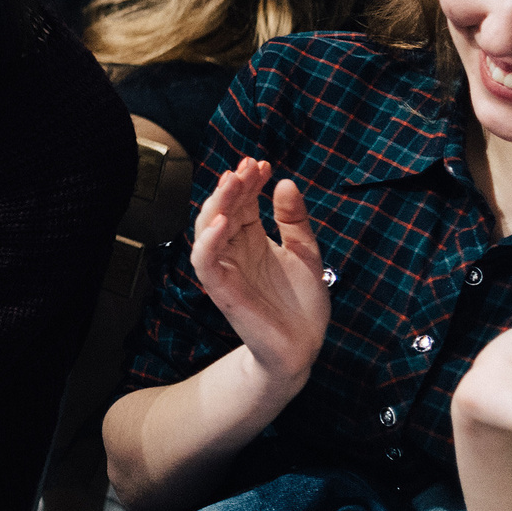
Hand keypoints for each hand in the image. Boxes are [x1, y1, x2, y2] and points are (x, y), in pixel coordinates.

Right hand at [190, 158, 330, 389]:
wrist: (303, 347)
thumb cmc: (301, 303)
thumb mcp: (306, 253)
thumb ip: (294, 221)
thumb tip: (286, 183)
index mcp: (251, 238)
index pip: (243, 202)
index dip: (250, 181)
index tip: (263, 163)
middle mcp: (234, 249)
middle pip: (223, 208)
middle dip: (234, 185)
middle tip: (249, 166)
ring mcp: (225, 267)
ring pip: (207, 228)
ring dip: (218, 203)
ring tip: (234, 181)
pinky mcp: (221, 288)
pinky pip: (205, 261)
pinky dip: (209, 241)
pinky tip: (223, 221)